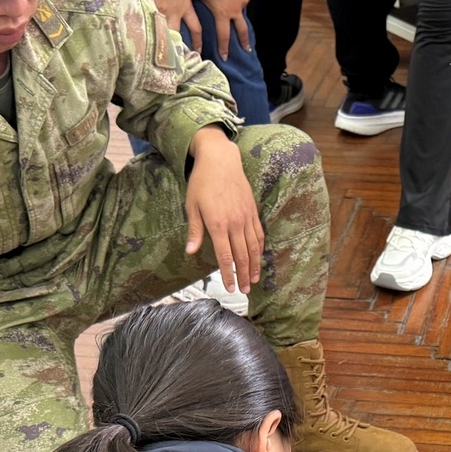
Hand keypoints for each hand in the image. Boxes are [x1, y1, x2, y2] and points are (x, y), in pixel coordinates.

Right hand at [139, 0, 200, 55]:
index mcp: (184, 7)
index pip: (195, 28)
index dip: (197, 41)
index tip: (199, 52)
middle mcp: (172, 13)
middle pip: (176, 35)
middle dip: (176, 48)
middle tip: (175, 61)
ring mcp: (157, 11)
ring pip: (159, 32)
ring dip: (157, 42)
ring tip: (153, 56)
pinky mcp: (144, 7)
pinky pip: (144, 22)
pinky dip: (142, 30)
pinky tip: (138, 40)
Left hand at [185, 125, 262, 291]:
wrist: (220, 160)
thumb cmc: (201, 182)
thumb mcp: (192, 206)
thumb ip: (194, 231)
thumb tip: (191, 252)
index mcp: (217, 224)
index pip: (225, 256)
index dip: (228, 274)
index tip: (230, 288)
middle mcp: (234, 223)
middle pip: (242, 256)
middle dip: (243, 276)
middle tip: (244, 291)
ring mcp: (246, 217)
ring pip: (253, 247)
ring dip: (254, 266)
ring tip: (254, 280)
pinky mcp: (252, 211)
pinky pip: (258, 234)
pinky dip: (259, 249)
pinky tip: (258, 258)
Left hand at [187, 0, 252, 59]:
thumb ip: (193, 0)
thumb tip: (185, 5)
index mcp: (221, 13)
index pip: (223, 35)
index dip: (224, 47)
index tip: (225, 57)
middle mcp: (234, 11)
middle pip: (242, 31)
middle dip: (244, 41)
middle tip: (246, 49)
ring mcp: (243, 1)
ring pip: (241, 11)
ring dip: (239, 14)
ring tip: (236, 13)